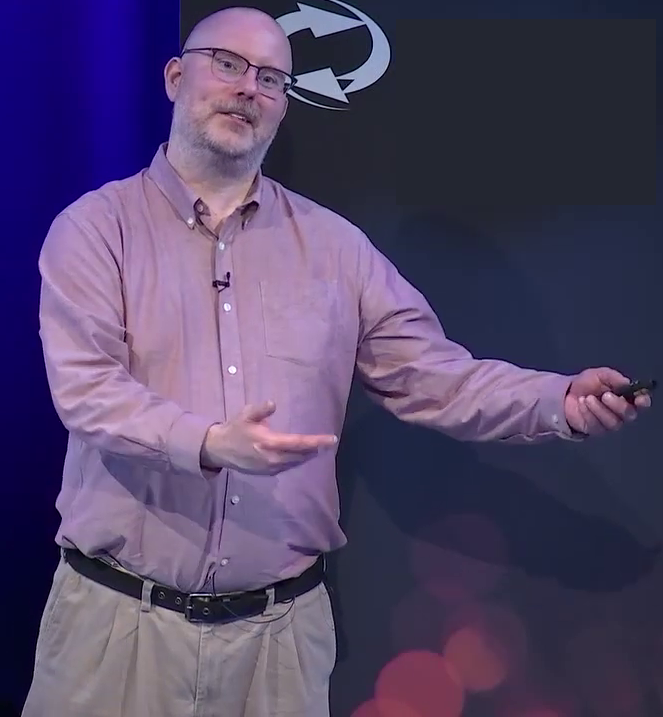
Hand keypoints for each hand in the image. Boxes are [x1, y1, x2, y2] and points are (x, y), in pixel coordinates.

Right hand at [201, 401, 337, 474]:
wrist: (219, 449)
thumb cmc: (235, 429)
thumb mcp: (246, 414)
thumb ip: (261, 410)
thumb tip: (273, 404)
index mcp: (269, 443)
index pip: (298, 443)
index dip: (316, 441)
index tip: (331, 439)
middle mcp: (272, 458)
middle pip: (300, 455)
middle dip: (315, 449)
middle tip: (328, 442)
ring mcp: (270, 468)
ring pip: (295, 462)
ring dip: (307, 456)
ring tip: (318, 448)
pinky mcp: (267, 473)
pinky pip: (287, 467)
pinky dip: (296, 460)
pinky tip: (301, 455)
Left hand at [564, 367, 652, 435]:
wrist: (566, 393)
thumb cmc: (587, 384)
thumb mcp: (600, 375)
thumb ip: (614, 378)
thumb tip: (627, 383)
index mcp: (627, 398)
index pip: (642, 403)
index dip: (643, 401)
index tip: (639, 398)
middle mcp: (621, 413)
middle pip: (629, 415)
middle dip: (618, 405)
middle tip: (605, 396)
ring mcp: (609, 423)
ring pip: (612, 422)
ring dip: (599, 409)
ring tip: (587, 398)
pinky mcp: (596, 430)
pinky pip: (596, 425)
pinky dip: (588, 413)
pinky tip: (581, 403)